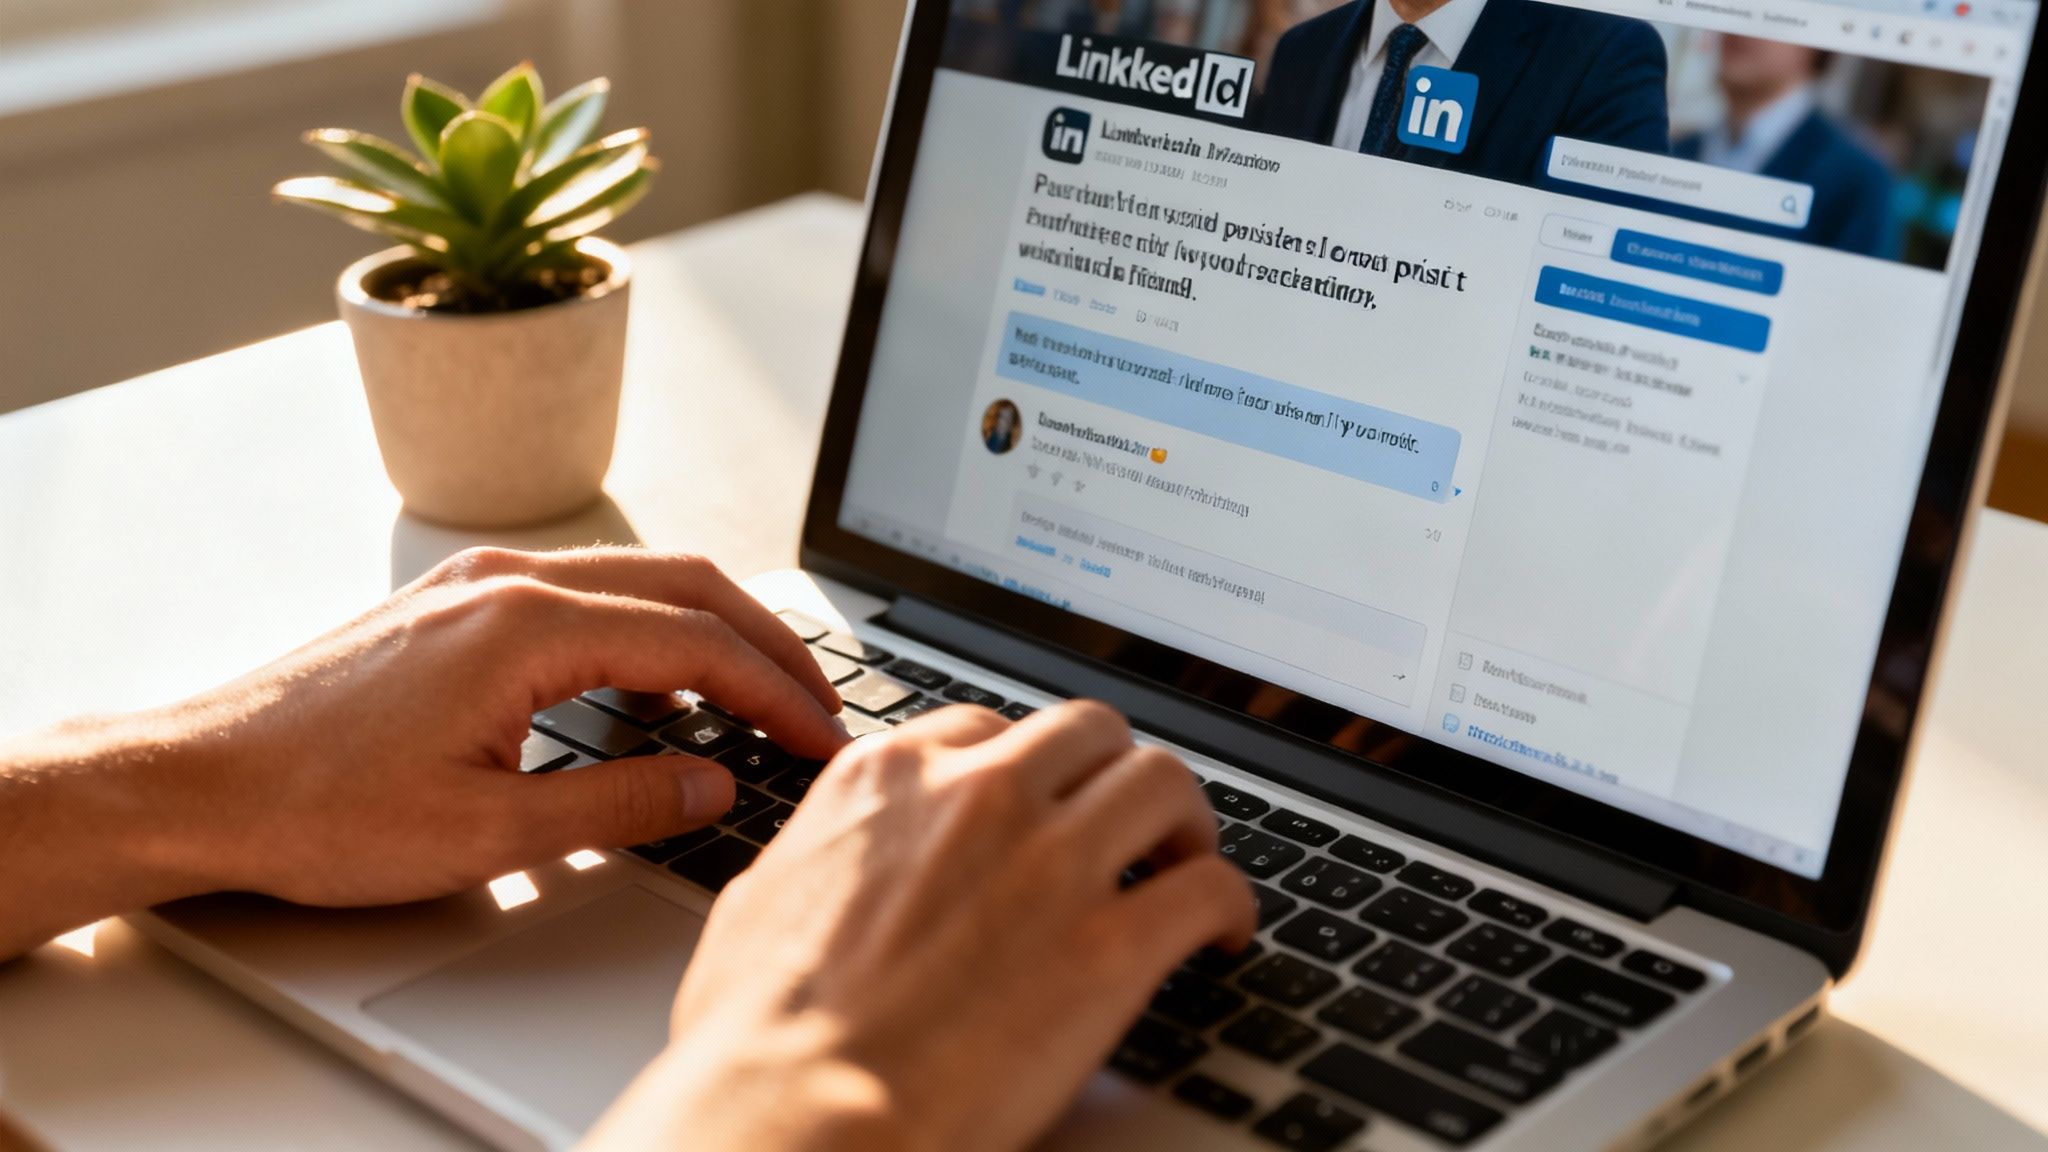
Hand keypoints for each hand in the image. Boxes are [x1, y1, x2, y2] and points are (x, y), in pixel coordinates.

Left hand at [0, 547, 846, 955]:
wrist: (195, 784)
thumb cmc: (315, 809)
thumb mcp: (490, 834)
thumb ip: (622, 803)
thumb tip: (712, 784)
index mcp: (527, 626)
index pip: (697, 642)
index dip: (776, 692)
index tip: (820, 734)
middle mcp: (508, 581)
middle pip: (686, 585)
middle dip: (767, 643)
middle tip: (818, 704)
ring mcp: (477, 584)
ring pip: (639, 581)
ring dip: (711, 630)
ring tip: (758, 695)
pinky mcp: (454, 604)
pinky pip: (586, 594)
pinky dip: (649, 629)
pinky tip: (659, 685)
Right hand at [583, 703, 1255, 1151]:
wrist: (800, 1115)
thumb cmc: (758, 1037)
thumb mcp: (760, 903)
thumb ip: (818, 856)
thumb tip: (821, 864)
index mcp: (889, 779)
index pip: (987, 727)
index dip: (1027, 768)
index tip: (1043, 800)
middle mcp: (978, 796)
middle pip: (1089, 733)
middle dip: (1114, 771)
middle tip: (1128, 819)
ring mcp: (1050, 863)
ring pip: (1162, 783)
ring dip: (1186, 820)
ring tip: (1189, 859)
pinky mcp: (1112, 945)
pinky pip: (1208, 887)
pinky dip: (1228, 903)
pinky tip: (1224, 933)